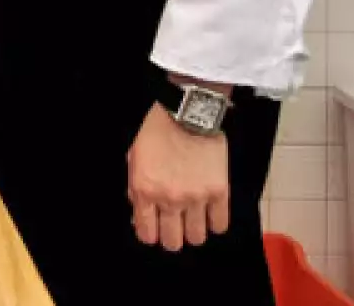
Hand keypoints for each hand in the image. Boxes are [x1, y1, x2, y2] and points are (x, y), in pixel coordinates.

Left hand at [127, 102, 228, 250]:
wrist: (186, 113)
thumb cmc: (155, 132)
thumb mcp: (133, 159)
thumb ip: (135, 189)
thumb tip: (139, 214)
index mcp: (145, 190)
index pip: (147, 233)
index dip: (150, 235)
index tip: (154, 230)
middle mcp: (170, 199)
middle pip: (173, 241)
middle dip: (171, 238)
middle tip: (174, 228)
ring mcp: (196, 198)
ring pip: (197, 237)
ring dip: (193, 232)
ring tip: (192, 221)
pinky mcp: (219, 192)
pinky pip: (220, 224)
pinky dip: (215, 223)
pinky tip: (209, 214)